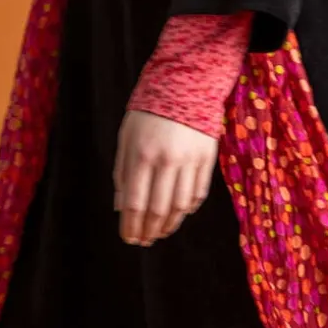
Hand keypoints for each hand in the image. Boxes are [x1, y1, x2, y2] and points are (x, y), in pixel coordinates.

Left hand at [113, 109, 217, 245]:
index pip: (135, 203)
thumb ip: (123, 173)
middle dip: (149, 231)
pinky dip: (188, 209)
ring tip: (160, 232)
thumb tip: (121, 208)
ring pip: (180, 206)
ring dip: (169, 224)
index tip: (129, 239)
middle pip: (158, 209)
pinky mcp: (207, 158)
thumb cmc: (148, 114)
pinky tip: (178, 214)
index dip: (131, 226)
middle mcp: (167, 160)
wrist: (184, 85)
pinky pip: (198, 193)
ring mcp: (189, 160)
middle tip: (144, 241)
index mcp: (142, 155)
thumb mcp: (127, 139)